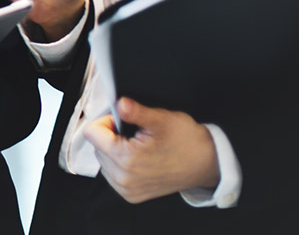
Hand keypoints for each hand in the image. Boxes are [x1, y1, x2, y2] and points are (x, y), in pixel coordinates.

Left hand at [80, 97, 219, 203]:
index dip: (106, 121)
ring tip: (139, 146)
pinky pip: (112, 174)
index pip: (92, 133)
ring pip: (103, 160)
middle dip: (111, 136)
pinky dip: (120, 163)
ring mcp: (127, 189)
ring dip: (114, 150)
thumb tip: (119, 103)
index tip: (122, 120)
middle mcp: (123, 178)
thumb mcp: (161, 119)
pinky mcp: (131, 195)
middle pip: (96, 146)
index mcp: (127, 159)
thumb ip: (136, 111)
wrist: (206, 163)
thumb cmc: (187, 141)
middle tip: (136, 133)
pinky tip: (139, 158)